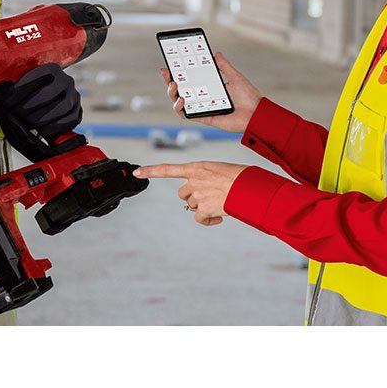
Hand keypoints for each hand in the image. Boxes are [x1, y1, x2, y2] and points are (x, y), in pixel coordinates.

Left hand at [0, 63, 81, 139]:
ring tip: (25, 124)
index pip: (32, 81)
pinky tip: (42, 131)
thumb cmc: (35, 88)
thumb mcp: (24, 81)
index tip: (2, 108)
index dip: (14, 96)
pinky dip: (54, 128)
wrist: (56, 91)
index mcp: (51, 69)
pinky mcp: (78, 111)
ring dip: (39, 120)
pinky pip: (69, 121)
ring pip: (59, 109)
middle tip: (13, 118)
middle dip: (25, 110)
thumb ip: (12, 84)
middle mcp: (66, 80)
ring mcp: (74, 96)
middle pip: (45, 96)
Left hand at [132, 161, 247, 225]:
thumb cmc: (239, 176)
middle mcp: (194, 180)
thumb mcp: (219, 170)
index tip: (137, 173)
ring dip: (202, 207)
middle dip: (193, 196)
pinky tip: (218, 217)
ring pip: (192, 205)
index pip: (167, 169)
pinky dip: (207, 220)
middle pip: (183, 192)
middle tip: (210, 196)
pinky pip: (199, 218)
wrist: (248, 186)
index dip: (151, 171)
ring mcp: (198, 195)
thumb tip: (203, 193)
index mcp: (197, 167)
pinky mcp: (204, 208)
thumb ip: (206, 178)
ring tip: (219, 204)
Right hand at [161, 52, 260, 133]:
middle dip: (169, 81)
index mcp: (209, 87)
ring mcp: (202, 108)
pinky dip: (180, 108)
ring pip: (179, 102)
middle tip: (167, 73)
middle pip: (180, 90)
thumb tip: (216, 53)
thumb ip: (224, 66)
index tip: (170, 64)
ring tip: (174, 86)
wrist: (256, 113)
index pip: (189, 79)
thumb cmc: (248, 97)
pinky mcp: (204, 117)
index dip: (178, 73)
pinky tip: (182, 99)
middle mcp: (203, 98)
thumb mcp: (235, 77)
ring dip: (172, 94)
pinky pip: (187, 115)